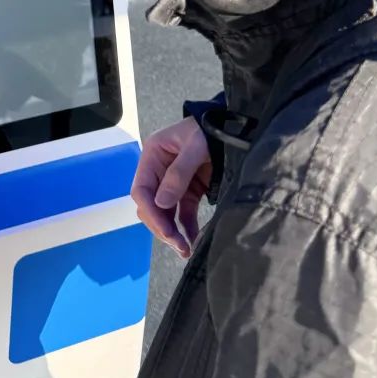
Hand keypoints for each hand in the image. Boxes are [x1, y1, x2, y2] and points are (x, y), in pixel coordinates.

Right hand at [131, 117, 211, 259]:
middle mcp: (158, 170)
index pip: (141, 189)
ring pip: (165, 212)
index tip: (166, 230)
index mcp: (153, 155)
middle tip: (178, 245)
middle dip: (161, 226)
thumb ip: (178, 174)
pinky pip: (183, 213)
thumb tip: (161, 204)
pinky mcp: (190, 190)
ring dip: (172, 231)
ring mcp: (174, 182)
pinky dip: (186, 228)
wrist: (235, 127)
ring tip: (185, 250)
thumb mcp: (195, 147)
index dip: (151, 212)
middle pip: (150, 205)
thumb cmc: (211, 130)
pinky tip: (193, 240)